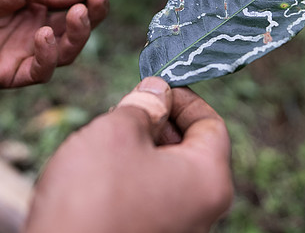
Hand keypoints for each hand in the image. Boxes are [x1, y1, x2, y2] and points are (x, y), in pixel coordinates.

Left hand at [0, 0, 108, 87]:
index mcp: (40, 6)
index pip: (76, 8)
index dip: (92, 2)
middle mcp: (36, 31)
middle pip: (75, 33)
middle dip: (89, 19)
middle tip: (92, 4)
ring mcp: (24, 53)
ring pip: (64, 54)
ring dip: (75, 37)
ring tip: (74, 16)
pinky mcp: (9, 74)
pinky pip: (39, 71)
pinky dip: (48, 56)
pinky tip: (45, 36)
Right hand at [26, 77, 233, 232]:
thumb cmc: (92, 199)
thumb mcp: (116, 132)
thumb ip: (143, 106)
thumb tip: (157, 91)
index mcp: (209, 180)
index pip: (212, 125)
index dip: (183, 99)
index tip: (155, 86)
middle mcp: (203, 212)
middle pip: (191, 151)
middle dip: (159, 124)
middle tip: (124, 110)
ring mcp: (180, 232)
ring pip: (168, 176)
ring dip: (141, 152)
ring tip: (105, 143)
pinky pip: (151, 202)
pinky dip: (131, 181)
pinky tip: (98, 176)